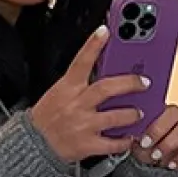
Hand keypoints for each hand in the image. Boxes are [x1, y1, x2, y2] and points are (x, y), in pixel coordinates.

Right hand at [28, 26, 146, 162]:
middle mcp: (77, 104)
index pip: (80, 61)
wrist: (33, 145)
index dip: (93, 44)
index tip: (105, 31)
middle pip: (107, 88)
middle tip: (144, 82)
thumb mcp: (58, 93)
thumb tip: (101, 70)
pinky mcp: (88, 145)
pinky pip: (113, 143)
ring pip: (116, 116)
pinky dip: (125, 141)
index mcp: (67, 88)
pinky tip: (129, 137)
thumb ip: (78, 83)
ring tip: (138, 113)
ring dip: (132, 114)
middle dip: (130, 83)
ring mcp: (83, 125)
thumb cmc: (47, 118)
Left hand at [130, 105, 177, 170]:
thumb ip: (135, 136)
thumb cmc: (144, 147)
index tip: (143, 141)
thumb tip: (133, 136)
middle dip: (160, 131)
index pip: (161, 107)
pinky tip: (171, 165)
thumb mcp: (135, 142)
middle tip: (148, 146)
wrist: (154, 164)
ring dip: (170, 144)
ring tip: (157, 157)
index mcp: (160, 111)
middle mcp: (176, 118)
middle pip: (177, 113)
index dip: (155, 124)